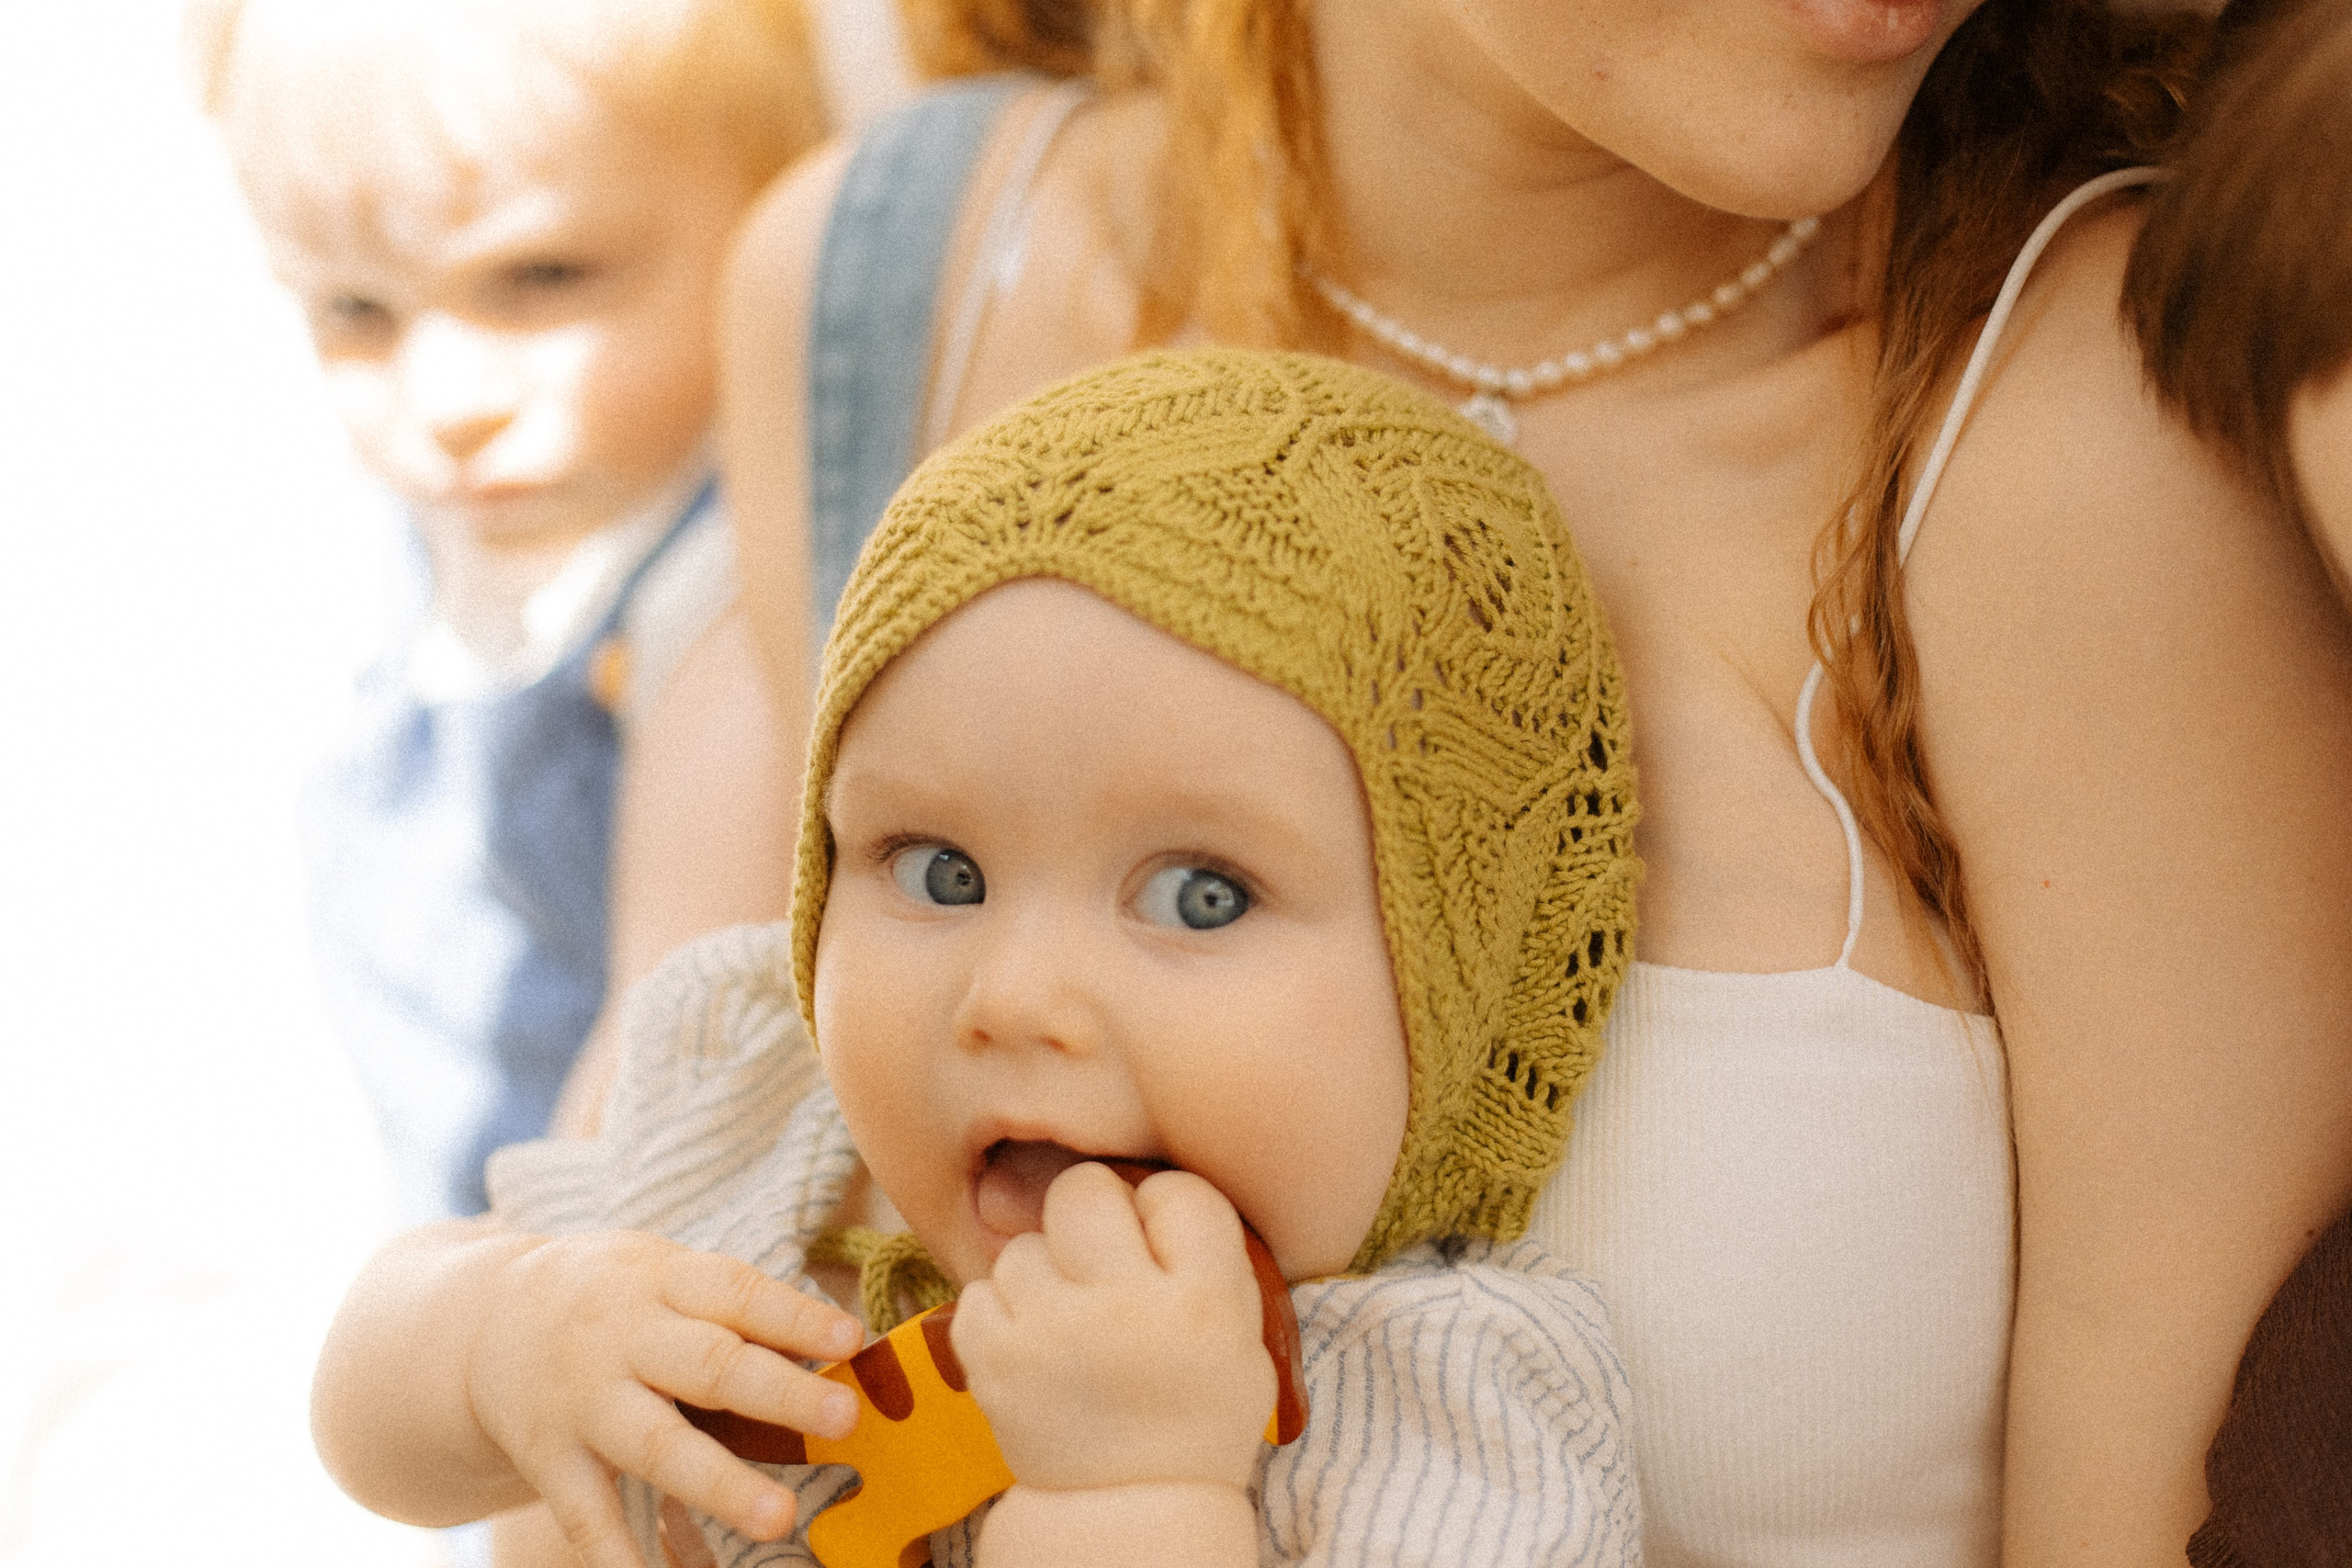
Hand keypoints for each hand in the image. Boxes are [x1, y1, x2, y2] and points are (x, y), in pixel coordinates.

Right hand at [464, 1231, 864, 1567]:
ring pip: (656, 1445)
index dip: (794, 1317)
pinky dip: (620, 1555)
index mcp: (662, 1281)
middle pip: (707, 1366)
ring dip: (720, 1484)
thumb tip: (837, 1346)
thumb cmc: (617, 1297)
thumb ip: (738, 1308)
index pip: (735, 1293)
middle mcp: (622, 1340)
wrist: (485, 1318)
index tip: (851, 1342)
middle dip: (778, 1395)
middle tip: (844, 1419)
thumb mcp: (667, 1273)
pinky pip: (587, 1513)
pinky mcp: (549, 1459)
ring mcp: (583, 1403)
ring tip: (780, 1518)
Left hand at [950, 1164, 1273, 1493]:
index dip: (1162, 1209)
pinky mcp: (992, 1363)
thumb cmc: (1195, 1412)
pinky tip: (1032, 1345)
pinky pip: (977, 1292)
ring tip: (1066, 1321)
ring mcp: (1050, 1336)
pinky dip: (1000, 1313)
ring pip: (1022, 1245)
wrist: (1131, 1509)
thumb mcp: (1245, 1336)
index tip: (1158, 1243)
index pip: (1176, 1192)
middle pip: (1083, 1191)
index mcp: (1203, 1303)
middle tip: (1097, 1257)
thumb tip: (1148, 1185)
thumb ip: (1211, 1256)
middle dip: (1089, 1213)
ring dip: (1041, 1274)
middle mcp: (1125, 1310)